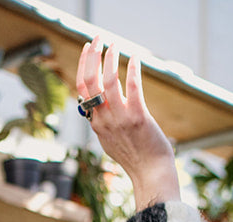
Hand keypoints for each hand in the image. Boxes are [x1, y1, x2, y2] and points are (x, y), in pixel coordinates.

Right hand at [76, 37, 179, 210]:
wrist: (150, 173)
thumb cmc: (134, 157)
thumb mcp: (110, 140)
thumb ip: (102, 122)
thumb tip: (95, 107)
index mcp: (96, 124)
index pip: (82, 89)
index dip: (84, 65)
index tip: (89, 48)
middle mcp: (104, 120)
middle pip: (90, 82)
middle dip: (92, 56)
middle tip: (98, 38)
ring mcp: (121, 119)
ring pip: (109, 82)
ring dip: (111, 58)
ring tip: (116, 44)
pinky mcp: (138, 118)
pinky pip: (133, 88)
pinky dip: (133, 70)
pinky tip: (135, 59)